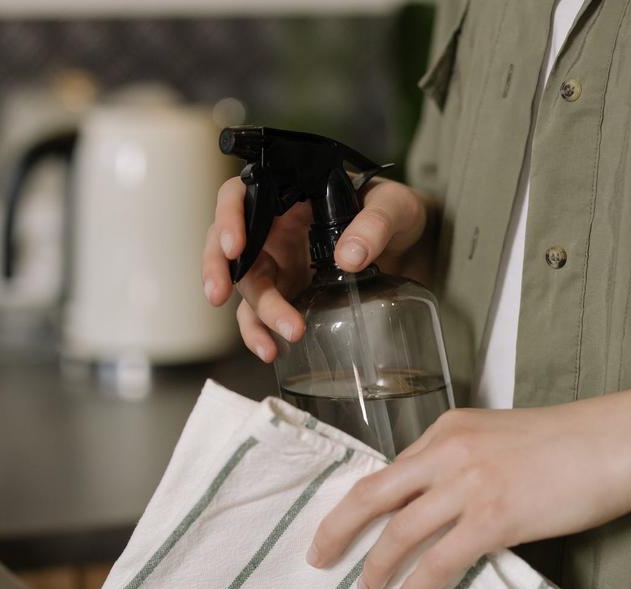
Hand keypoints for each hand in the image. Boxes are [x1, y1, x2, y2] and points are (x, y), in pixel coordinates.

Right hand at [200, 177, 427, 362]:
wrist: (412, 243)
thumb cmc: (396, 212)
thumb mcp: (394, 207)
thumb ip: (375, 224)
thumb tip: (348, 257)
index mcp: (289, 195)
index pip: (241, 196)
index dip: (229, 217)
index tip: (236, 245)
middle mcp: (275, 228)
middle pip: (229, 245)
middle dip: (219, 271)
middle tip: (219, 295)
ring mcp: (279, 263)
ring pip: (247, 286)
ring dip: (254, 315)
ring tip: (274, 343)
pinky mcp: (289, 293)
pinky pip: (261, 314)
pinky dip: (261, 333)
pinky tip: (272, 351)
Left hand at [305, 390, 630, 588]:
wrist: (620, 440)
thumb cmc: (570, 441)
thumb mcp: (501, 436)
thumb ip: (464, 458)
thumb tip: (437, 499)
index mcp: (449, 427)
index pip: (390, 470)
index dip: (360, 503)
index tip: (341, 525)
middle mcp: (449, 450)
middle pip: (373, 494)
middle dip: (338, 529)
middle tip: (318, 557)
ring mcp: (469, 484)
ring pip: (400, 532)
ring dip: (375, 565)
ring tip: (365, 588)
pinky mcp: (495, 517)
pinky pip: (440, 560)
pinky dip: (416, 584)